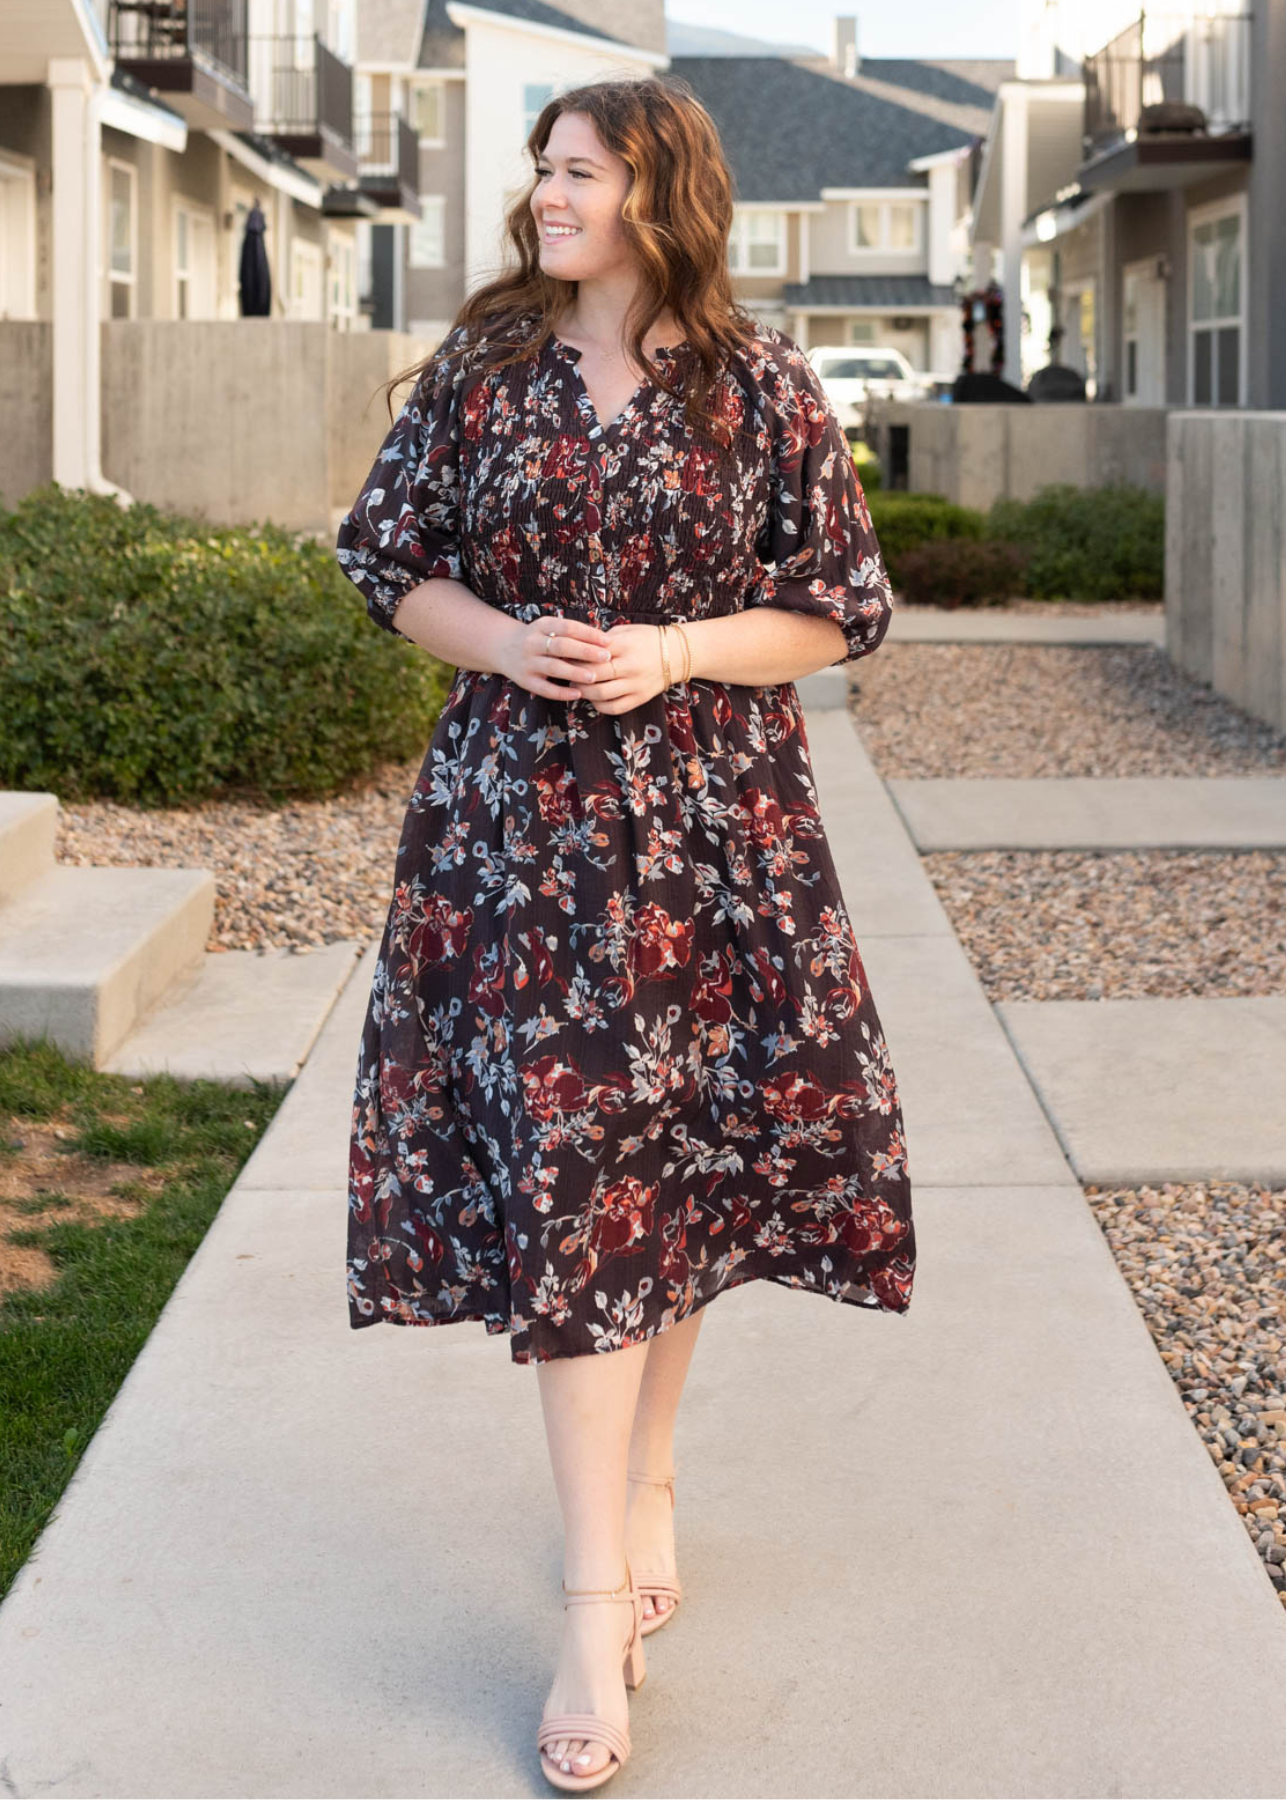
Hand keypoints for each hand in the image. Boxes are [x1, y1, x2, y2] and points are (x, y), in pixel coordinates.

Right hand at [500, 614, 616, 700]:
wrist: (503, 648)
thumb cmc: (538, 638)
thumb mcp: (550, 628)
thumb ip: (572, 632)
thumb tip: (604, 639)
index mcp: (541, 626)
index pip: (568, 627)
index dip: (588, 634)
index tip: (608, 641)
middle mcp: (532, 643)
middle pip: (562, 646)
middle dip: (585, 652)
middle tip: (606, 657)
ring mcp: (527, 662)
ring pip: (554, 667)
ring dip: (575, 673)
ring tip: (594, 677)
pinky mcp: (525, 681)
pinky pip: (545, 689)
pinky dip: (562, 692)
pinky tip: (578, 694)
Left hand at [561, 623, 669, 714]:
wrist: (678, 654)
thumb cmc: (648, 639)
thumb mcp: (626, 631)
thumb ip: (604, 639)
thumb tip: (578, 645)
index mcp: (625, 645)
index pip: (592, 653)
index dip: (575, 655)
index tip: (565, 655)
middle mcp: (630, 666)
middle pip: (594, 674)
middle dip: (575, 674)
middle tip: (566, 672)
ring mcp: (636, 684)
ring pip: (601, 694)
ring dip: (584, 692)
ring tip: (577, 686)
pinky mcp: (640, 698)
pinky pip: (614, 708)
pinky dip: (599, 705)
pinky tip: (593, 698)